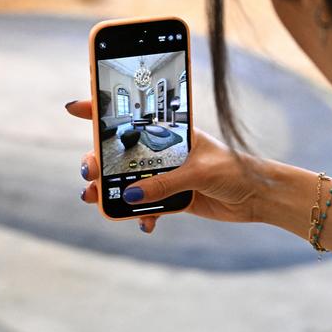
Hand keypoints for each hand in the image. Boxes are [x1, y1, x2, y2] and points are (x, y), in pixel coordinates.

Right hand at [66, 99, 267, 232]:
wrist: (258, 196)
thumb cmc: (234, 169)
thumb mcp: (199, 172)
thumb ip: (164, 183)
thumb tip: (130, 195)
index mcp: (169, 132)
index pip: (130, 116)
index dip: (100, 110)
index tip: (74, 107)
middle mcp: (162, 151)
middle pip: (119, 153)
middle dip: (97, 161)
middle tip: (89, 170)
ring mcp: (165, 175)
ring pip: (127, 181)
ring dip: (110, 190)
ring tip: (95, 198)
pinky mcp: (172, 198)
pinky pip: (146, 207)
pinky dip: (142, 215)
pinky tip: (146, 224)